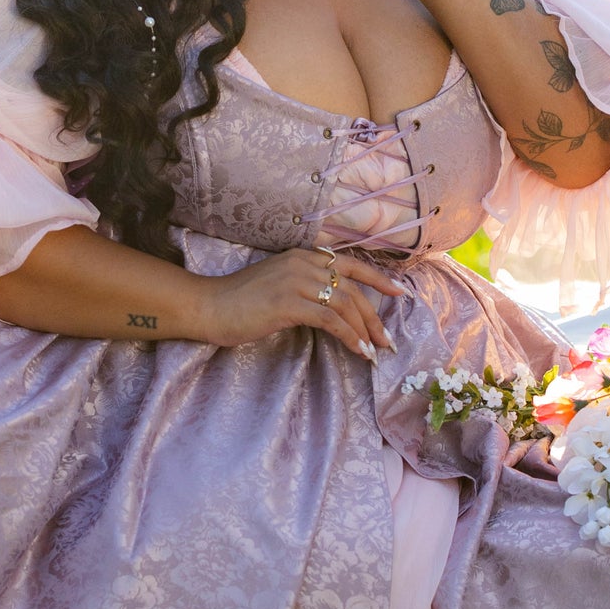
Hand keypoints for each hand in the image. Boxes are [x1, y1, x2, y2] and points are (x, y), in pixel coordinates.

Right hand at [203, 247, 403, 359]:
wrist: (209, 306)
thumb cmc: (240, 301)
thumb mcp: (277, 282)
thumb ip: (304, 285)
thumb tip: (332, 306)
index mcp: (301, 256)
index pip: (349, 264)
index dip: (378, 279)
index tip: (399, 293)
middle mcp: (302, 264)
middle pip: (352, 289)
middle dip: (375, 317)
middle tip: (387, 341)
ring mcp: (296, 282)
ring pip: (345, 305)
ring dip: (365, 331)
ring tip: (375, 352)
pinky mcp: (289, 304)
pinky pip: (331, 320)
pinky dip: (349, 337)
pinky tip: (358, 351)